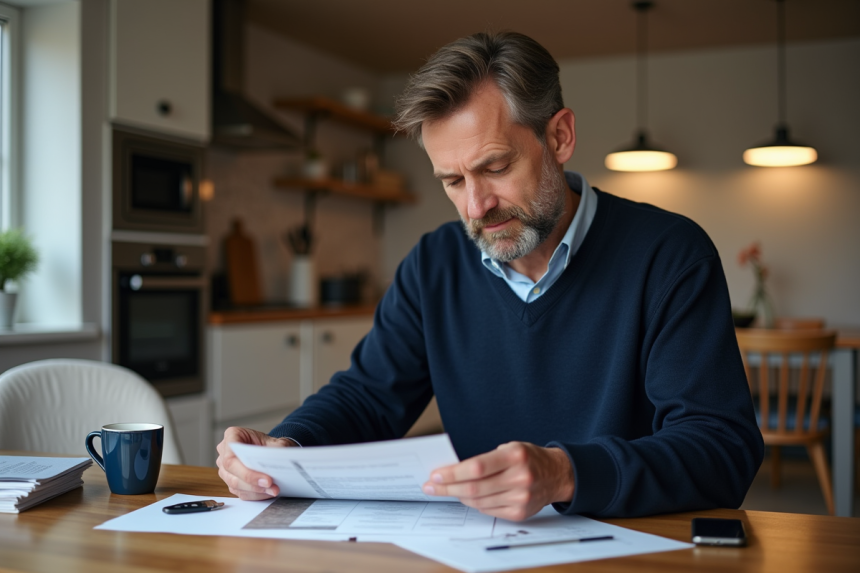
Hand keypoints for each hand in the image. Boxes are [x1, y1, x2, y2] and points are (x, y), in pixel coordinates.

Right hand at [216, 426, 296, 499]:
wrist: (272, 451)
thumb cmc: (271, 445)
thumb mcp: (277, 443)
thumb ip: (277, 450)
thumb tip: (279, 462)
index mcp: (232, 435)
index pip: (231, 457)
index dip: (247, 471)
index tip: (267, 479)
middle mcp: (224, 452)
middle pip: (231, 473)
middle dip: (253, 482)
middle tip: (271, 485)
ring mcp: (225, 469)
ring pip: (235, 485)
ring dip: (255, 490)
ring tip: (273, 490)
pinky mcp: (231, 482)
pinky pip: (240, 492)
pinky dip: (255, 495)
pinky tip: (268, 492)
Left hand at [422, 442, 573, 520]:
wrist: (557, 475)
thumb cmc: (528, 458)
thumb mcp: (509, 448)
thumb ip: (484, 459)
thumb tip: (453, 471)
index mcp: (515, 456)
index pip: (477, 467)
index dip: (454, 473)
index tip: (436, 474)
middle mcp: (520, 477)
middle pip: (474, 488)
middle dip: (448, 488)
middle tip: (431, 486)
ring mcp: (521, 498)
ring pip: (478, 501)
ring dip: (458, 496)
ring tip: (446, 490)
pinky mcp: (520, 513)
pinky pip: (488, 510)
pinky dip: (474, 504)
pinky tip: (467, 497)